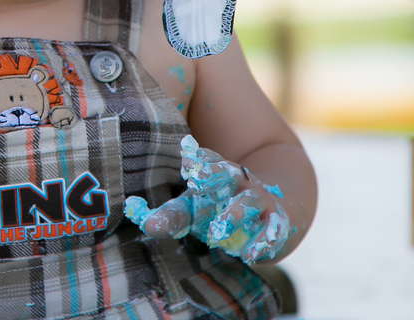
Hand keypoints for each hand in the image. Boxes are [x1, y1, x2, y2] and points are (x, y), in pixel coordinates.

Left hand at [124, 136, 291, 265]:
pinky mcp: (275, 223)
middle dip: (213, 173)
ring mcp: (257, 202)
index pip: (203, 166)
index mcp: (215, 177)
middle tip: (197, 178)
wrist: (272, 211)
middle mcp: (237, 184)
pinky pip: (271, 231)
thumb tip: (137, 219)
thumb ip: (168, 215)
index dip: (196, 161)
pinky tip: (249, 256)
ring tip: (218, 229)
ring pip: (247, 202)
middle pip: (226, 172)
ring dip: (234, 213)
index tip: (184, 157)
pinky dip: (263, 242)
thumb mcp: (194, 209)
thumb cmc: (220, 209)